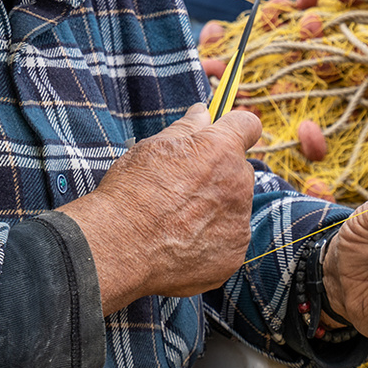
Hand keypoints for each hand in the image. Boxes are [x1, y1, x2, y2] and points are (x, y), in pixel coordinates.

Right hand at [57, 103, 261, 313]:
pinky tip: (182, 245)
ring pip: (236, 208)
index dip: (236, 129)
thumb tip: (203, 111)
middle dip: (221, 175)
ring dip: (217, 210)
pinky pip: (229, 241)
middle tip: (185, 189)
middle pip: (240, 171)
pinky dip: (212, 242)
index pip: (248, 125)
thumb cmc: (131, 192)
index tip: (223, 138)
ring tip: (179, 222)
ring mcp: (239, 223)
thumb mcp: (154, 147)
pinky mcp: (233, 256)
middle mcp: (239, 184)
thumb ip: (187, 127)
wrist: (118, 247)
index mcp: (222, 150)